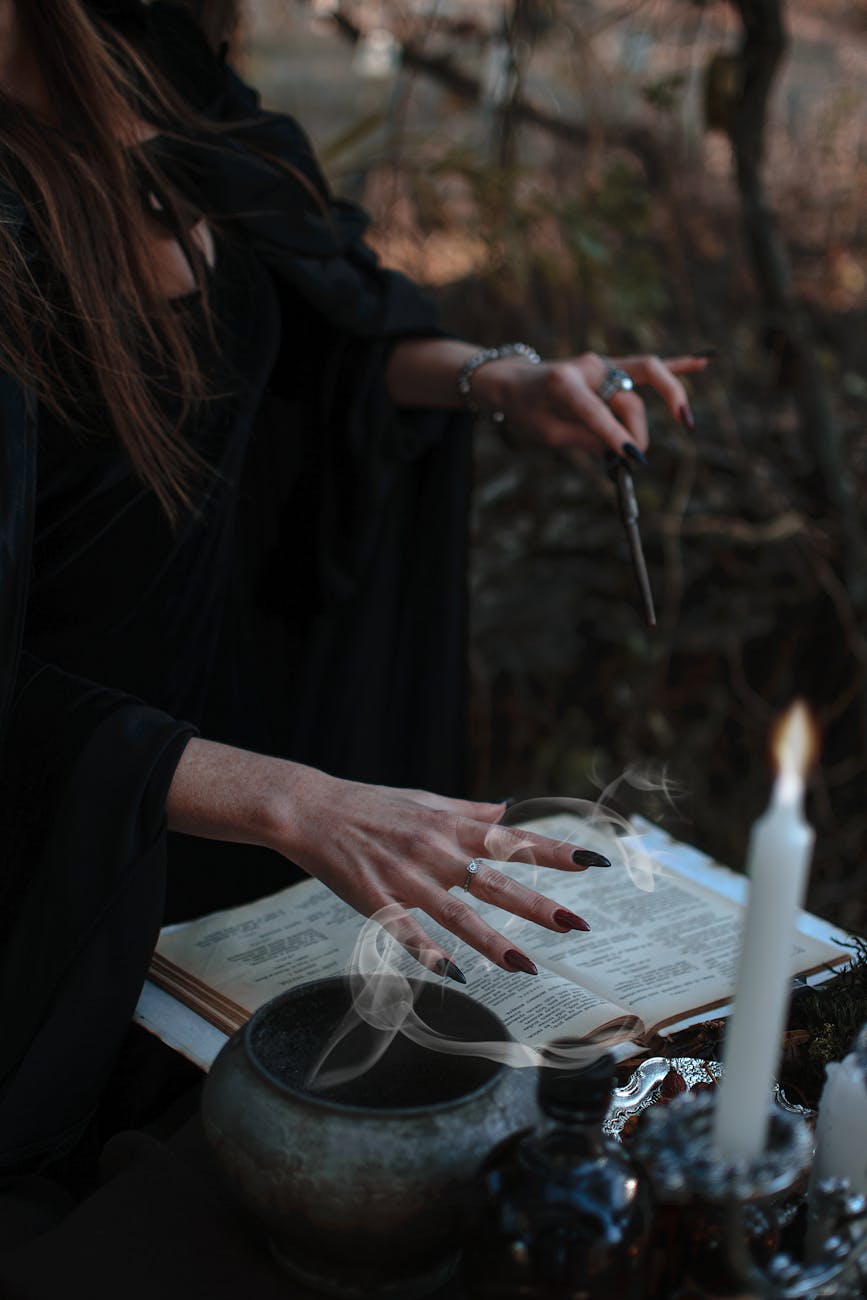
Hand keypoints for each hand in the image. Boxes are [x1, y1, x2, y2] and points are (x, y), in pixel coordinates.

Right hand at [266, 766, 605, 978]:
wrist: (313, 809)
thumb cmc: (372, 805)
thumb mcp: (426, 801)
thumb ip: (469, 811)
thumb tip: (508, 810)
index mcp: (451, 827)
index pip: (513, 840)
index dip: (554, 852)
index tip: (593, 862)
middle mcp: (436, 852)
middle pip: (495, 882)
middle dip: (538, 906)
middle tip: (578, 925)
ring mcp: (406, 879)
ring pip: (457, 915)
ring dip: (494, 943)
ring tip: (528, 967)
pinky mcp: (376, 900)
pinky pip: (407, 932)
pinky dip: (430, 954)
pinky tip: (454, 976)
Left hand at [470, 350, 708, 457]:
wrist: (513, 380)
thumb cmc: (527, 408)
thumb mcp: (547, 432)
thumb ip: (585, 438)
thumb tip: (623, 448)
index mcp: (563, 382)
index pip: (595, 411)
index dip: (614, 436)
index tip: (633, 459)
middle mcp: (589, 367)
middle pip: (627, 398)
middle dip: (637, 430)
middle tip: (635, 459)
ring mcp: (604, 363)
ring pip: (646, 375)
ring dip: (667, 399)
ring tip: (684, 421)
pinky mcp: (613, 366)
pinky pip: (649, 365)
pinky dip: (676, 363)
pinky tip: (703, 362)